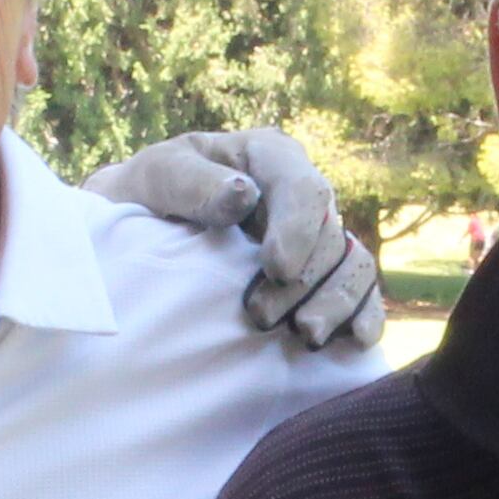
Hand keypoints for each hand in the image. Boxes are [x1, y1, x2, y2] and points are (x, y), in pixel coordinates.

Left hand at [87, 130, 386, 357]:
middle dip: (303, 280)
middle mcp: (300, 194)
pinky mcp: (320, 273)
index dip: (298, 229)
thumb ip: (192, 182)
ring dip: (336, 303)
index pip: (302, 187)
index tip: (275, 269)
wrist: (134, 228)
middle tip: (262, 317)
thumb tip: (243, 194)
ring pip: (352, 264)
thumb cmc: (146, 195)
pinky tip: (356, 340)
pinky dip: (364, 314)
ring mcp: (315, 235)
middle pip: (329, 234)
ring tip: (305, 337)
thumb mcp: (155, 177)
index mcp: (268, 157)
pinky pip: (359, 290)